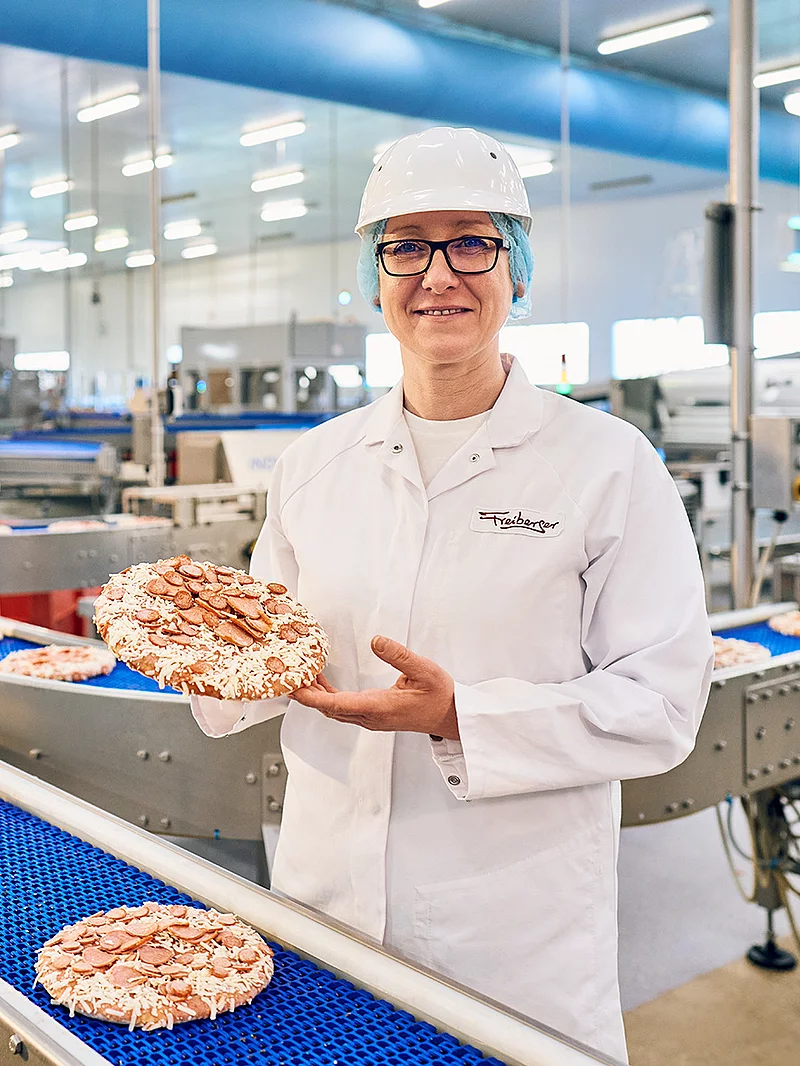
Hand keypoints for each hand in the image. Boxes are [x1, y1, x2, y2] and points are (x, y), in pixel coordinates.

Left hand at [291, 636, 459, 739]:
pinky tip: (323, 684)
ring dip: (315, 696)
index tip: (292, 689)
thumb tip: (376, 640)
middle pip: (328, 709)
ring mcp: (371, 719)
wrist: (451, 716)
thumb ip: (399, 655)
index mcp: (378, 707)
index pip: (334, 704)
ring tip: (300, 676)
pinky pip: (343, 709)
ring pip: (334, 710)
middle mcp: (370, 717)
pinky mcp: (374, 716)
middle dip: (305, 694)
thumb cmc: (440, 695)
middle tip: (286, 676)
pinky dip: (327, 697)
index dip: (310, 697)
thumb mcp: (423, 669)